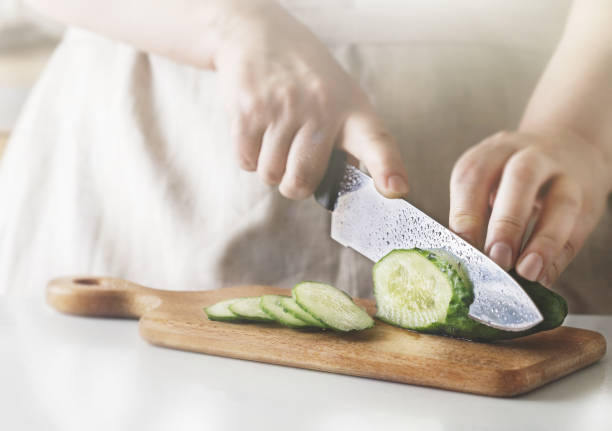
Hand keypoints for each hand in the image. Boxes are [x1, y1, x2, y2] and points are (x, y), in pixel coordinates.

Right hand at [214, 2, 408, 198]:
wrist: (260, 37)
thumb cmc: (307, 80)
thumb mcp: (341, 99)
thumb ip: (347, 143)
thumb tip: (341, 189)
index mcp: (353, 110)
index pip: (376, 142)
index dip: (387, 169)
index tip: (395, 189)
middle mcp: (322, 108)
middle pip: (303, 179)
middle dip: (294, 185)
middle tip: (293, 165)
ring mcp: (284, 107)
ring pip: (270, 174)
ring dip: (269, 169)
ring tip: (274, 140)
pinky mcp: (250, 109)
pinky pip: (246, 161)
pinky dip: (249, 157)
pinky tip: (257, 132)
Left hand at [449, 129, 611, 285]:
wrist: (569, 144)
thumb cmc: (510, 175)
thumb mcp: (485, 181)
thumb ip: (473, 214)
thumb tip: (463, 261)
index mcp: (492, 152)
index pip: (474, 175)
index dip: (466, 214)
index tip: (463, 249)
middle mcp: (529, 156)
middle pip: (521, 179)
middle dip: (507, 223)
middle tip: (497, 259)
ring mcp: (564, 175)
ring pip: (561, 201)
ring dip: (544, 241)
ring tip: (527, 272)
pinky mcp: (588, 198)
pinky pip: (578, 228)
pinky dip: (559, 256)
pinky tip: (544, 276)